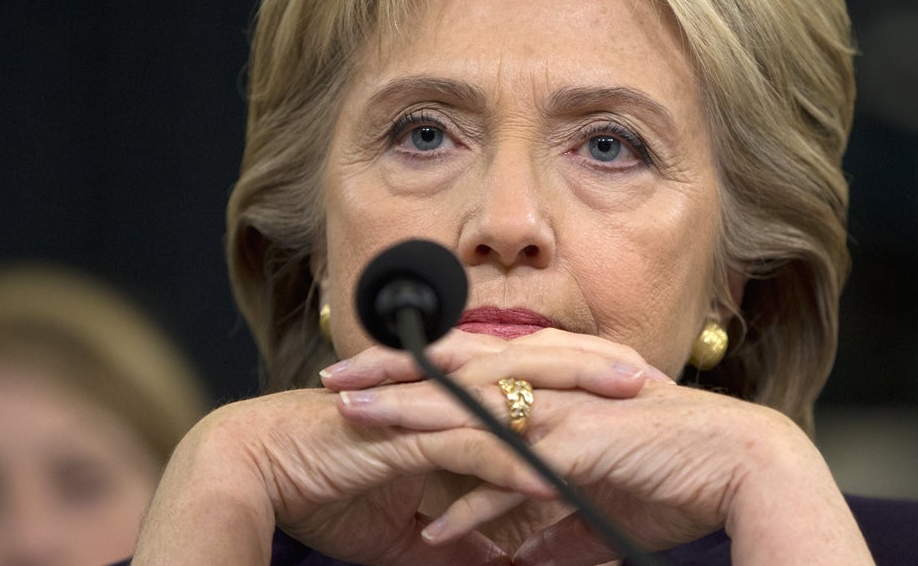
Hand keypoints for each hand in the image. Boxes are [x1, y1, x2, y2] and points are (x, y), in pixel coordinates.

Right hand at [130, 332, 655, 565]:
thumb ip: (472, 528)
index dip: (586, 380)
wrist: (260, 472)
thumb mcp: (419, 523)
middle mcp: (444, 393)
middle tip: (657, 381)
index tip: (642, 392)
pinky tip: (553, 478)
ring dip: (574, 405)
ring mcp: (424, 408)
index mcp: (452, 399)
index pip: (531, 377)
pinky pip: (465, 448)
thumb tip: (517, 552)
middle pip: (534, 369)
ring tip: (630, 412)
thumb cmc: (336, 490)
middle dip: (598, 372)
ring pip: (512, 397)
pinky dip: (510, 463)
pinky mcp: (400, 435)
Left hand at [326, 329, 872, 564]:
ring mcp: (566, 413)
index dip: (412, 367)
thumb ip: (539, 512)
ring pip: (471, 409)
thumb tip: (498, 546)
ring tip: (351, 422)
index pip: (468, 365)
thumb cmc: (671, 469)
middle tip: (331, 378)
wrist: (740, 466)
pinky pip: (514, 474)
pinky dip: (473, 503)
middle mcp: (555, 385)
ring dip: (409, 418)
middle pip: (455, 372)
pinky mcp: (583, 450)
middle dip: (389, 373)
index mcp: (555, 380)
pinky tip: (433, 529)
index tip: (363, 374)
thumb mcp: (592, 490)